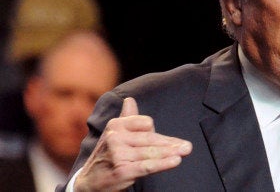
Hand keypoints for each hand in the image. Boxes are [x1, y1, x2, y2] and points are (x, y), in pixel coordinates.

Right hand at [74, 97, 192, 190]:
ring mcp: (118, 154)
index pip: (146, 123)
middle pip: (150, 138)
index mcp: (116, 125)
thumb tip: (130, 100)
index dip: (157, 133)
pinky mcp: (122, 170)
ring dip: (171, 152)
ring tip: (186, 151)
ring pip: (151, 152)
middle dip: (171, 144)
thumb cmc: (107, 154)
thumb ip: (127, 118)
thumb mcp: (114, 133)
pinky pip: (148, 166)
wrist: (89, 181)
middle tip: (188, 146)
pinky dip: (163, 163)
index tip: (170, 140)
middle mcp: (115, 137)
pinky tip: (176, 161)